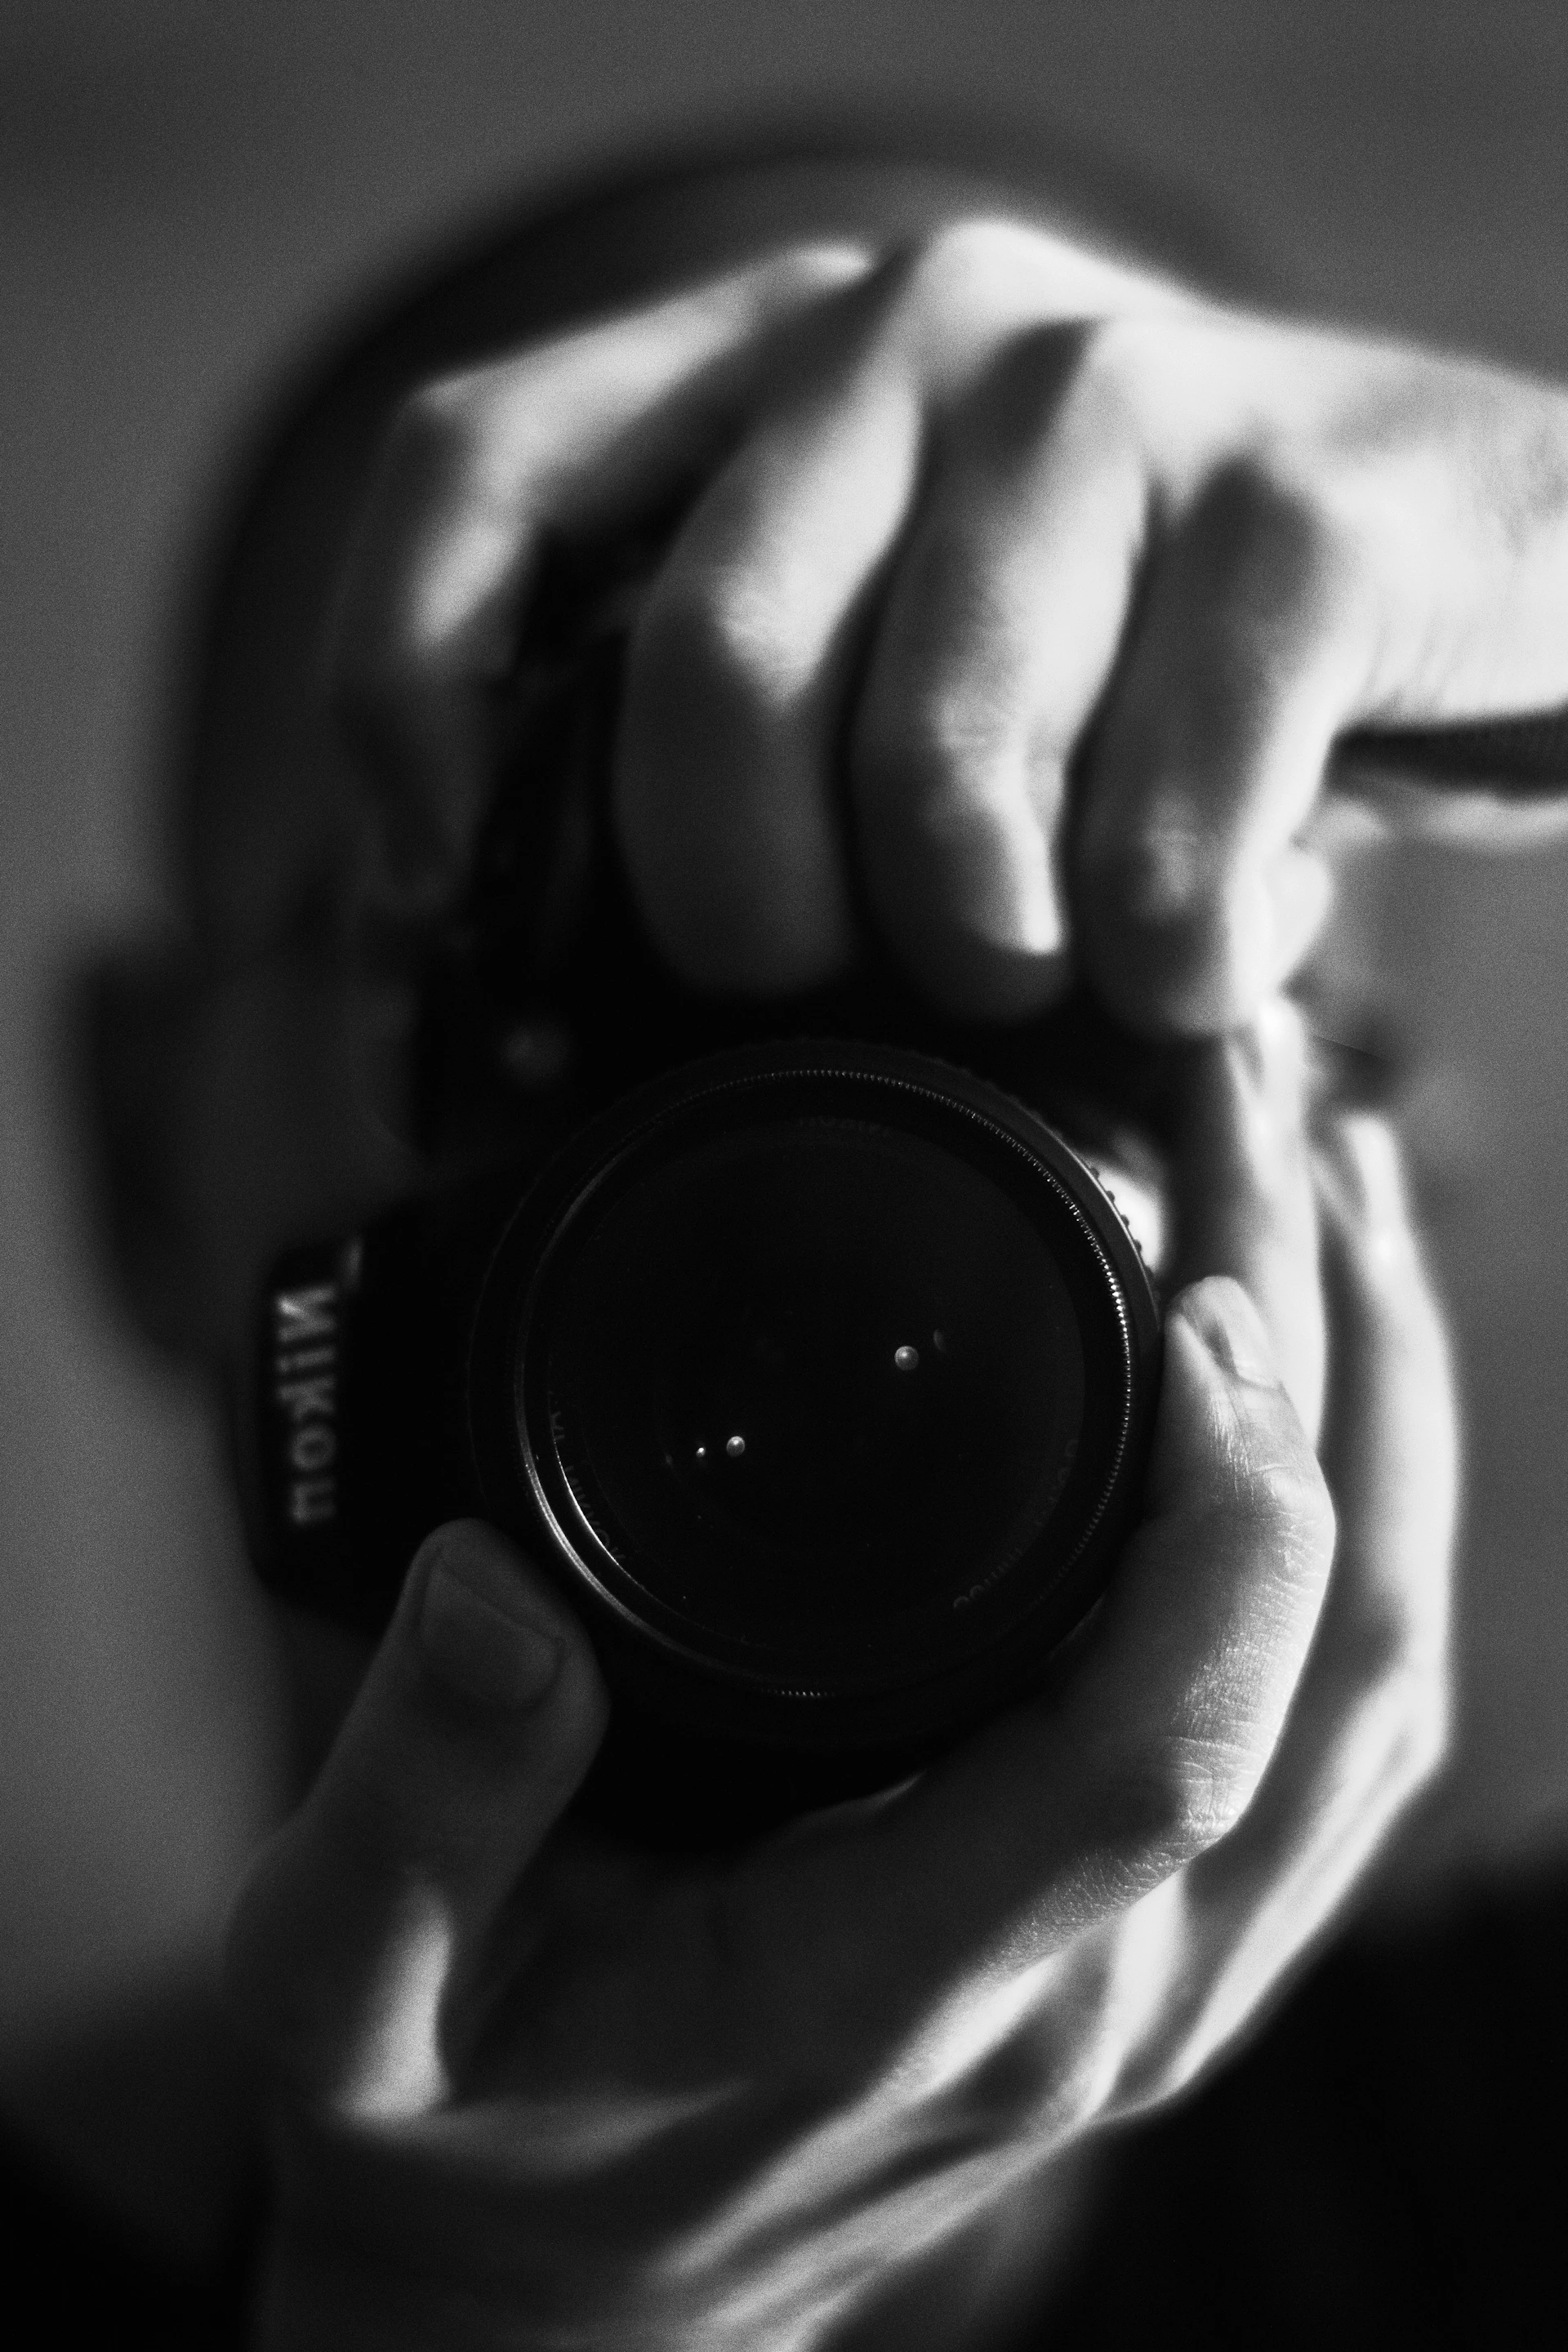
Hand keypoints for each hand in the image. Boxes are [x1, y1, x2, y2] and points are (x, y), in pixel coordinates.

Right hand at [225, 1010, 1454, 2350]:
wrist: (564, 2320)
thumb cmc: (466, 2148)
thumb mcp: (347, 1999)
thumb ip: (409, 1802)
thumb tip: (482, 1576)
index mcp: (903, 1982)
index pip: (1158, 1751)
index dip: (1225, 1517)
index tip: (1200, 1290)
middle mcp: (1085, 1991)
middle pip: (1318, 1673)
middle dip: (1336, 1374)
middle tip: (1282, 1120)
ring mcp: (1154, 1982)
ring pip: (1366, 1692)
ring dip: (1387, 1432)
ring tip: (1341, 1193)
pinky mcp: (1159, 1951)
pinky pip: (1333, 1741)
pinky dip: (1360, 1539)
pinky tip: (1325, 1390)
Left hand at [335, 214, 1567, 1039]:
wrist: (1507, 568)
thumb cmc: (1166, 647)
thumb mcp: (925, 639)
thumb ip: (741, 733)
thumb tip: (484, 969)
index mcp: (780, 357)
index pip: (476, 474)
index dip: (406, 707)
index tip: (441, 897)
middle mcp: (921, 327)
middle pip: (698, 678)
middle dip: (747, 919)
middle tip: (850, 983)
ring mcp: (1115, 399)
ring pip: (931, 775)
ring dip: (989, 954)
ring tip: (1073, 958)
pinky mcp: (1302, 509)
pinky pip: (1153, 844)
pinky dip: (1174, 966)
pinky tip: (1222, 942)